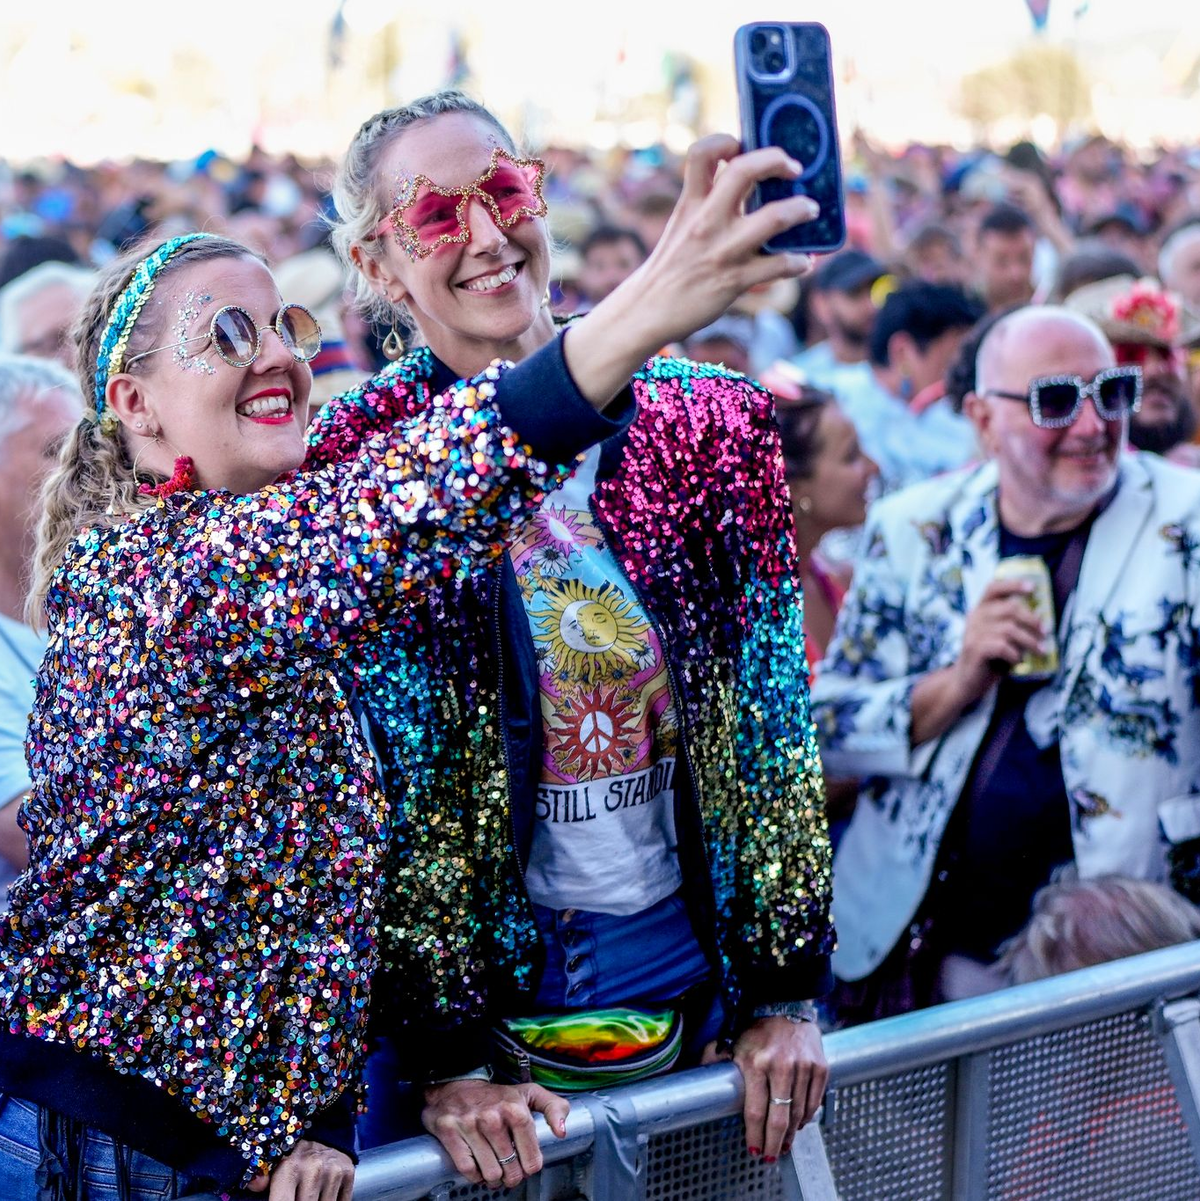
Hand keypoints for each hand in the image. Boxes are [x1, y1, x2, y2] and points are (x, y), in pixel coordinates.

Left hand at [245, 1139, 353, 1200]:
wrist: (324, 1133)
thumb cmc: (293, 1155)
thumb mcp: (274, 1162)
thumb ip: (263, 1175)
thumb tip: (255, 1185)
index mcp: (289, 1167)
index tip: (286, 1200)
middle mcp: (313, 1169)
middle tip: (297, 1195)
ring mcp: (333, 1171)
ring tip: (309, 1193)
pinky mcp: (349, 1173)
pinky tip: (323, 1196)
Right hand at [422, 1078, 568, 1188]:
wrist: (457, 1086)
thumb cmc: (496, 1095)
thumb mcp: (530, 1093)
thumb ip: (554, 1107)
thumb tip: (561, 1131)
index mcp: (515, 1109)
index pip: (532, 1158)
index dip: (531, 1168)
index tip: (527, 1165)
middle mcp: (493, 1117)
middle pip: (511, 1170)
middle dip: (512, 1175)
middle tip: (509, 1170)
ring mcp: (470, 1125)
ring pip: (490, 1173)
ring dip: (494, 1177)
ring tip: (495, 1169)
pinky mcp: (450, 1132)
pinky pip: (468, 1170)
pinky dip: (475, 1175)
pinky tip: (479, 1167)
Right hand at [636, 136, 816, 346]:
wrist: (649, 310)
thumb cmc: (671, 266)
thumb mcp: (681, 225)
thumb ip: (707, 202)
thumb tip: (746, 184)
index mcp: (691, 204)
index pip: (701, 154)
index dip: (724, 141)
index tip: (742, 145)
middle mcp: (706, 221)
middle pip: (744, 171)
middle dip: (777, 160)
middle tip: (794, 168)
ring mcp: (723, 250)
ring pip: (774, 217)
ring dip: (801, 210)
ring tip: (810, 210)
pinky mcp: (735, 280)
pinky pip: (778, 265)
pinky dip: (797, 262)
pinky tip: (801, 262)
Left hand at [728, 1017, 827, 1161]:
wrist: (785, 1004)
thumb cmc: (755, 1028)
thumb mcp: (731, 1042)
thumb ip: (714, 1060)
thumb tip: (694, 1077)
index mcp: (755, 1063)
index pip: (755, 1111)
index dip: (754, 1135)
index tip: (753, 1149)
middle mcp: (780, 1066)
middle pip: (779, 1118)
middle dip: (774, 1143)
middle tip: (771, 1156)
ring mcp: (803, 1067)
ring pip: (798, 1113)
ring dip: (791, 1133)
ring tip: (785, 1143)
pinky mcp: (820, 1067)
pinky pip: (814, 1102)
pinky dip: (806, 1116)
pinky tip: (798, 1123)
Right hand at [951, 577, 1045, 705]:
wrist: (967, 681)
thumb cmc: (990, 658)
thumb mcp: (1000, 637)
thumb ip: (1013, 626)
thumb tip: (1042, 622)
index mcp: (980, 610)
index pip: (993, 588)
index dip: (1013, 585)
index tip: (1032, 588)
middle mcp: (975, 618)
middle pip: (1009, 608)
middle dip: (1033, 620)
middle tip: (1046, 632)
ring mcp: (973, 633)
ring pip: (1009, 629)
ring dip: (1030, 641)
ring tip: (1040, 651)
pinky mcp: (975, 649)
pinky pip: (1002, 646)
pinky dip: (1015, 654)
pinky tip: (1018, 661)